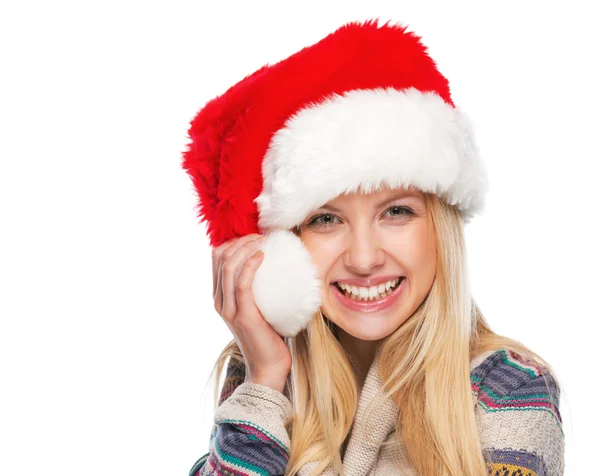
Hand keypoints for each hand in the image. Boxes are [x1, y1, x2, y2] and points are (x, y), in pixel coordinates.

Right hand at [212, 234, 291, 393]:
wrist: (268, 366)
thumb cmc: (268, 335)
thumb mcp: (257, 307)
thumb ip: (256, 290)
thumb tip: (272, 267)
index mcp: (220, 297)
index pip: (216, 259)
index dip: (232, 242)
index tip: (252, 236)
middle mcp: (219, 301)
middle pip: (219, 258)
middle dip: (239, 241)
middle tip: (259, 235)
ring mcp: (229, 308)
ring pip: (228, 267)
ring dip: (245, 248)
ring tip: (261, 240)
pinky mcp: (243, 315)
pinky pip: (242, 283)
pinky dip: (250, 265)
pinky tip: (262, 256)